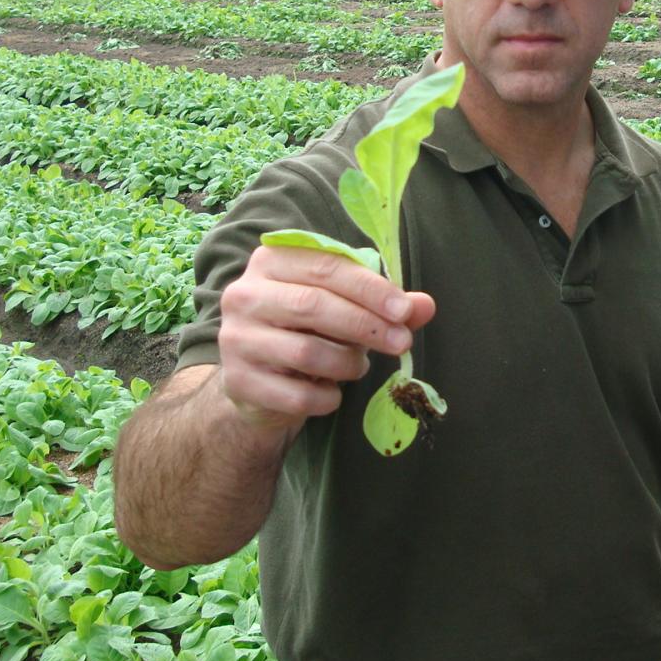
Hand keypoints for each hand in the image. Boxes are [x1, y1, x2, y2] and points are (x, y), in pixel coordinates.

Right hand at [215, 244, 435, 432]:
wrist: (260, 385)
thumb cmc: (308, 332)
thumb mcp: (345, 310)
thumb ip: (384, 306)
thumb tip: (425, 305)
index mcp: (272, 261)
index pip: (327, 266)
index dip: (370, 288)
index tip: (404, 310)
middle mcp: (244, 294)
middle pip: (314, 305)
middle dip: (367, 325)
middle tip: (402, 343)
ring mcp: (235, 338)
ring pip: (306, 352)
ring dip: (347, 364)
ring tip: (359, 367)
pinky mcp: (237, 382)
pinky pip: (297, 395)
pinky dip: (327, 398)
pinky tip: (333, 394)